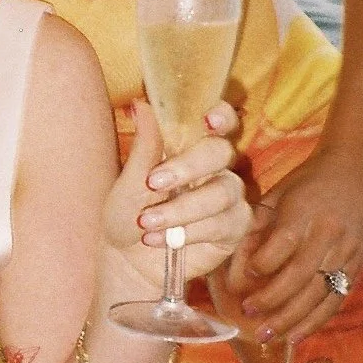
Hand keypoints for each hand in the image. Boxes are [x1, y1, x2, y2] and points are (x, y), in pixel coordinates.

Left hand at [103, 101, 251, 290]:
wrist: (128, 259)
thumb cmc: (128, 213)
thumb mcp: (129, 182)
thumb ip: (144, 146)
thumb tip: (140, 103)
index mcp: (191, 146)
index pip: (220, 121)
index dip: (222, 115)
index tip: (207, 121)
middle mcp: (215, 168)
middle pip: (221, 152)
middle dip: (188, 167)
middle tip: (153, 183)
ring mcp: (229, 197)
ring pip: (222, 192)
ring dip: (181, 208)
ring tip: (147, 222)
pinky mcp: (234, 228)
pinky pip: (223, 223)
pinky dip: (190, 232)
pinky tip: (163, 240)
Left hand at [227, 145, 362, 343]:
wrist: (357, 171)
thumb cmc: (307, 182)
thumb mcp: (277, 194)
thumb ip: (257, 226)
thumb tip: (235, 263)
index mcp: (304, 212)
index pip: (282, 245)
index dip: (261, 265)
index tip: (243, 278)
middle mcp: (328, 234)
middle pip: (301, 277)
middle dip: (273, 302)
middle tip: (248, 315)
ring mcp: (346, 252)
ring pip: (320, 295)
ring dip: (293, 320)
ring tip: (268, 337)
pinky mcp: (356, 264)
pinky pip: (336, 299)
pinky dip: (316, 321)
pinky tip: (296, 336)